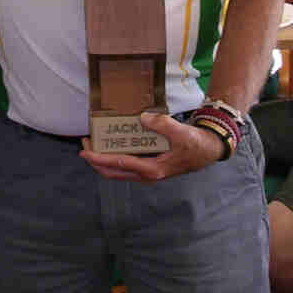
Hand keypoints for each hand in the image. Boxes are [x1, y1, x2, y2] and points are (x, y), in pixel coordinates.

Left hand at [80, 112, 223, 182]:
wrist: (208, 150)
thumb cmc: (195, 144)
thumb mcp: (181, 133)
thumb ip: (162, 124)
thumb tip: (142, 118)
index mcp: (152, 170)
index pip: (118, 165)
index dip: (99, 158)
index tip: (85, 152)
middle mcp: (147, 175)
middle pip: (113, 172)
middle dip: (95, 160)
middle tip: (84, 144)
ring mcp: (147, 172)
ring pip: (118, 169)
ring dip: (103, 158)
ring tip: (93, 142)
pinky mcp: (149, 166)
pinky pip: (126, 163)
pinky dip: (115, 155)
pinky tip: (112, 142)